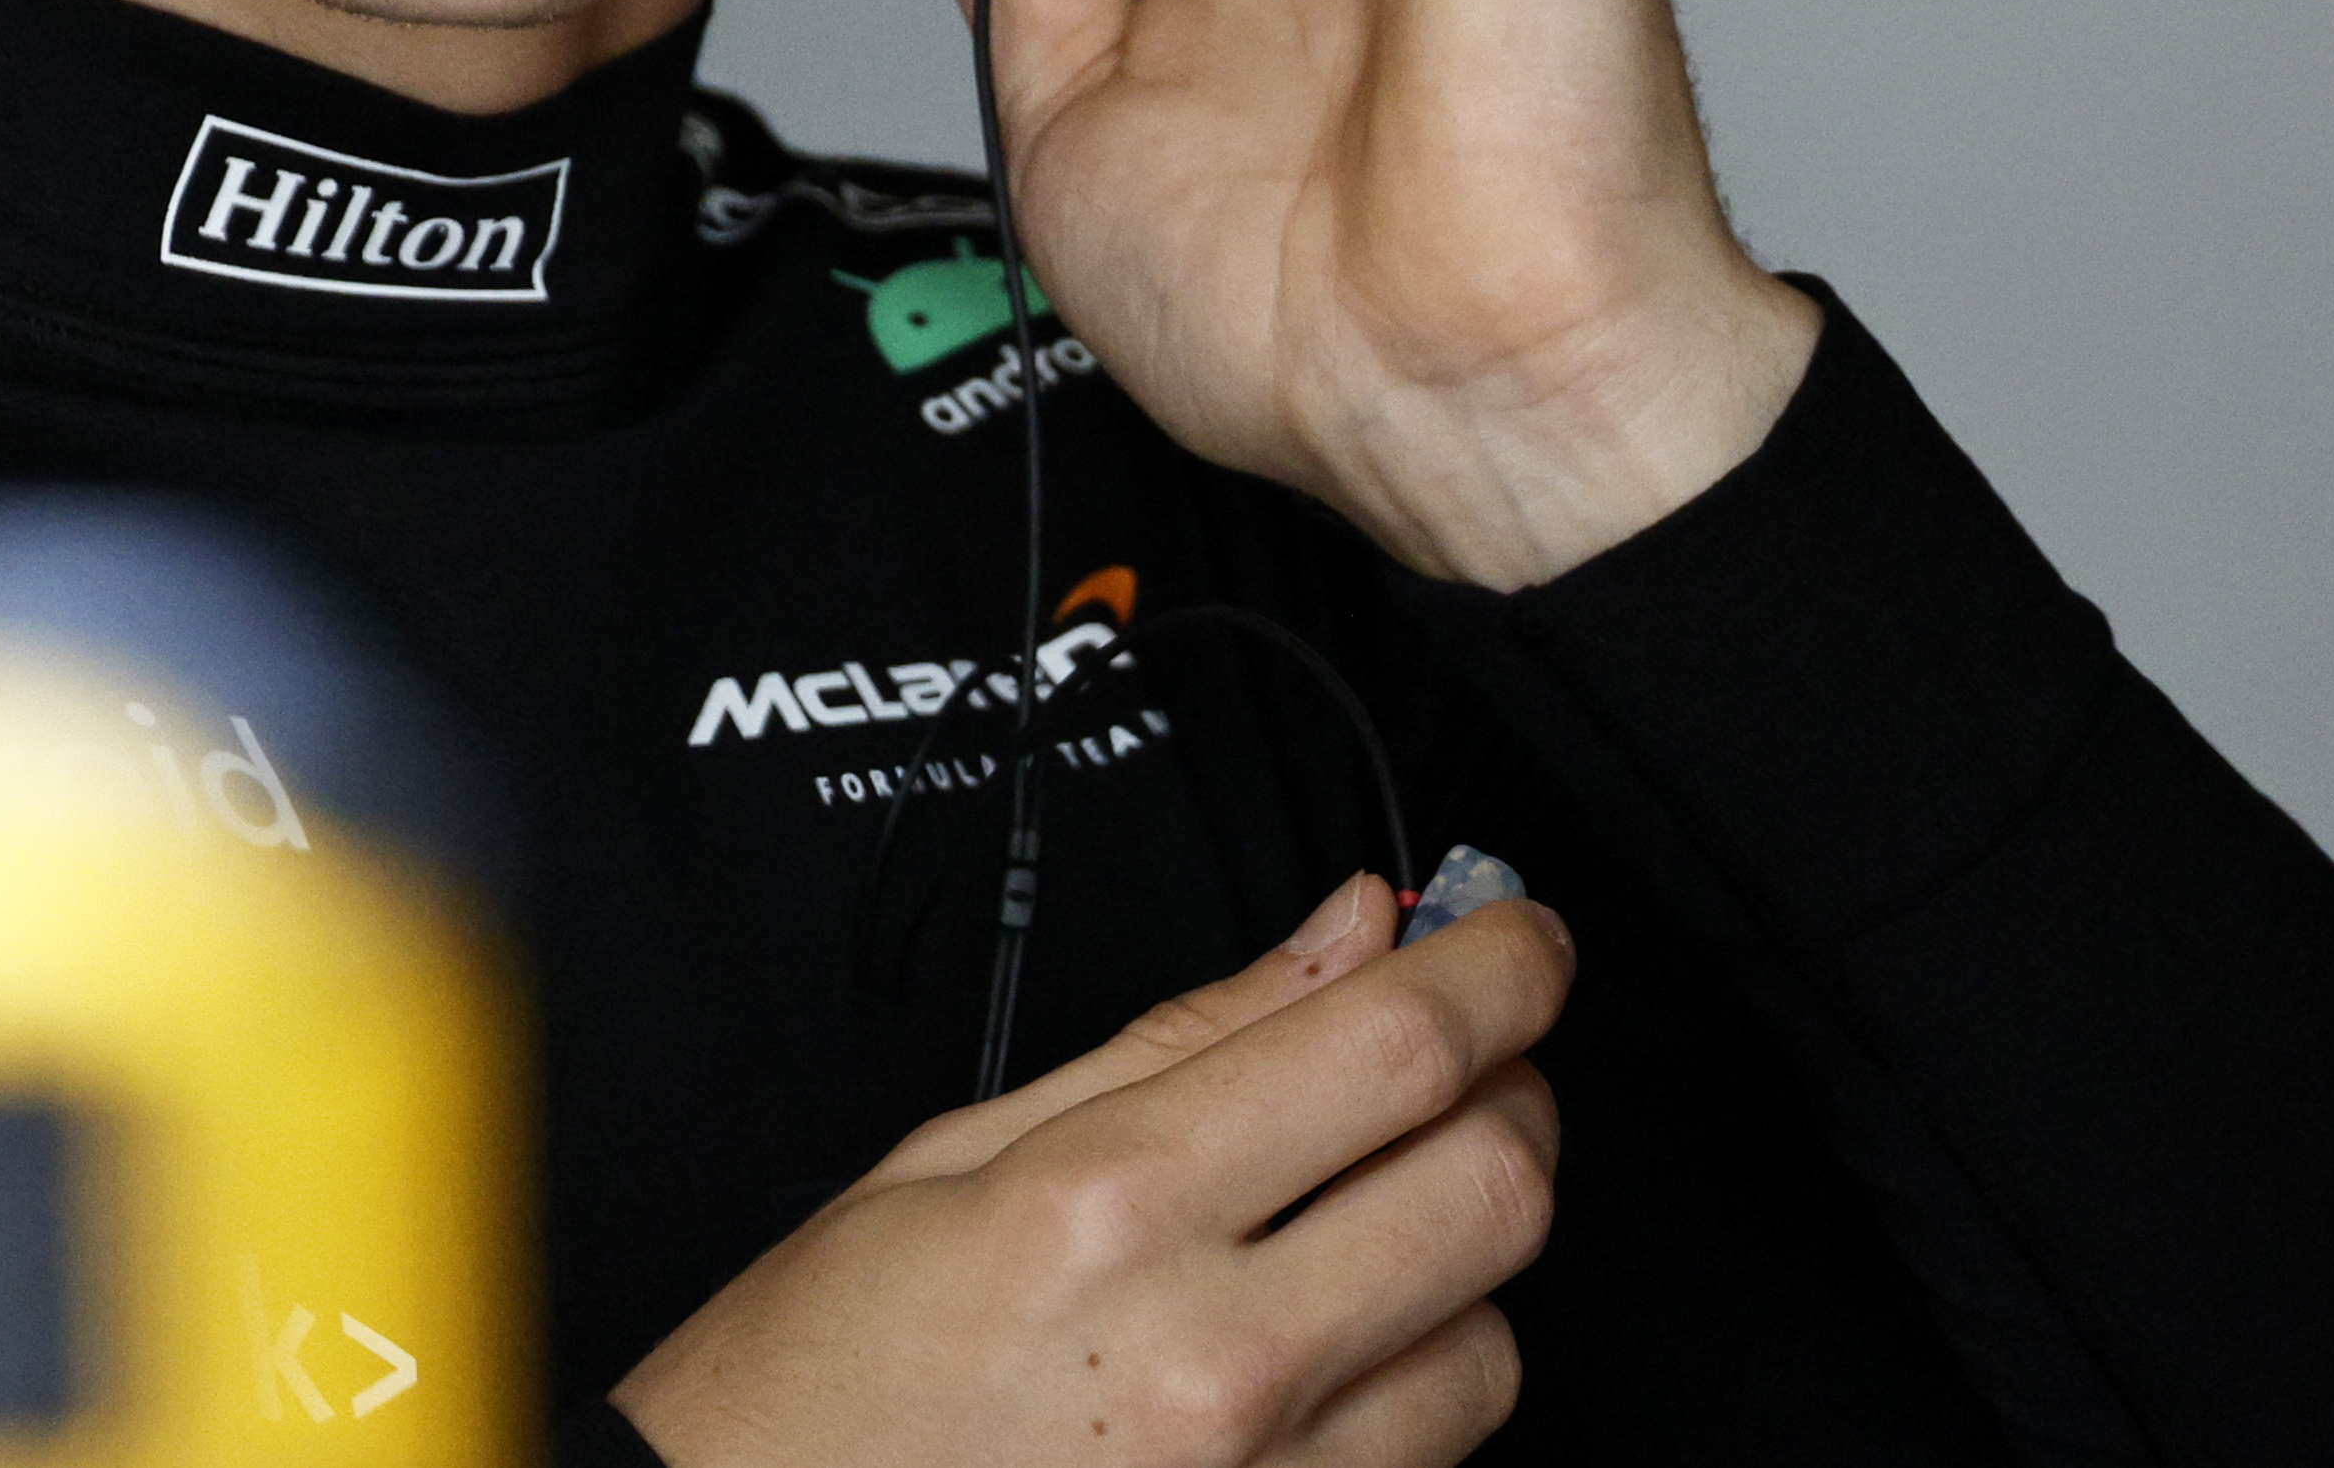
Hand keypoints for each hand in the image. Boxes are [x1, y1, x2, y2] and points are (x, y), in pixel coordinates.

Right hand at [609, 874, 1562, 1467]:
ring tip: (1352, 1244)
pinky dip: (1408, 1399)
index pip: (1403, 1046)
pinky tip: (1320, 1364)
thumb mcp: (957, 1158)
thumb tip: (1343, 933)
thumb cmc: (817, 1389)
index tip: (1517, 937)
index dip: (1504, 963)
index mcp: (1115, 1209)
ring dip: (1455, 1273)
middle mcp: (1213, 1362)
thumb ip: (1181, 1038)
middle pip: (1496, 1190)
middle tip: (1456, 1072)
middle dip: (1508, 1103)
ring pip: (1492, 1348)